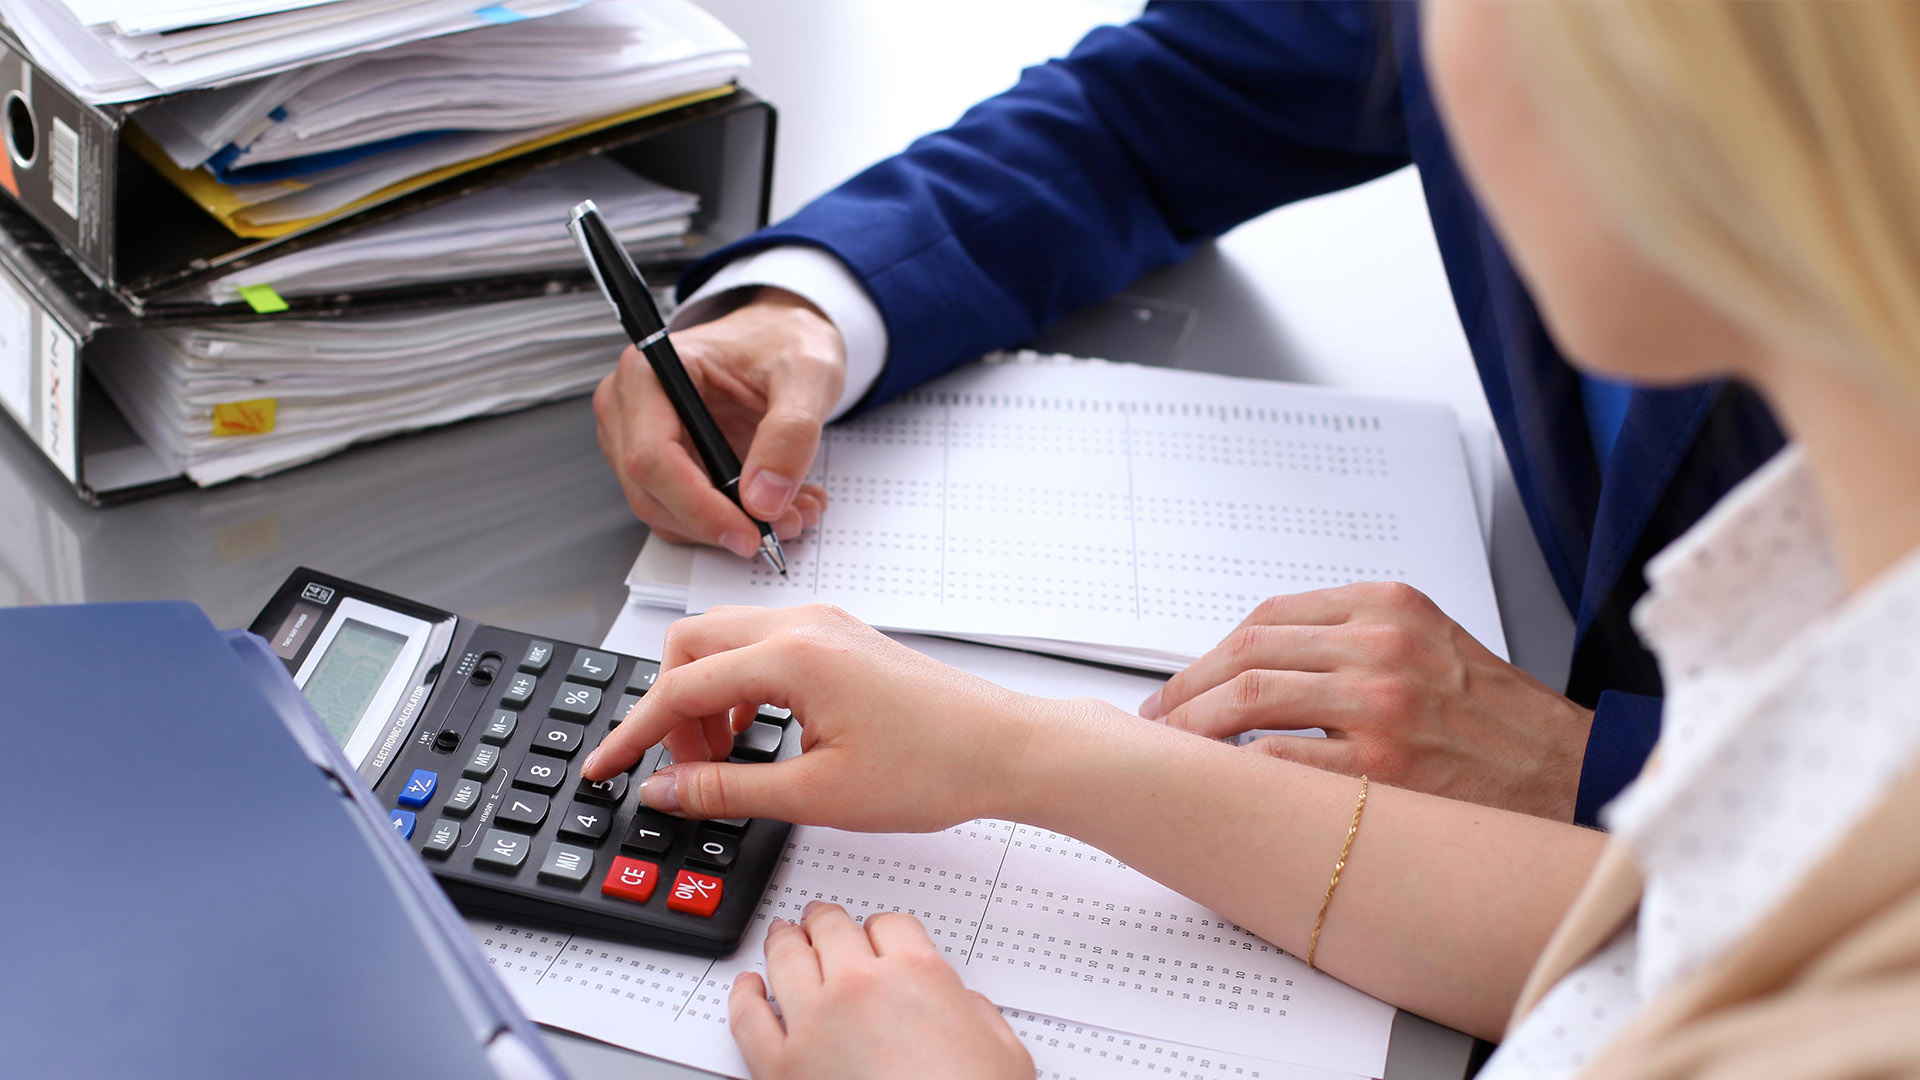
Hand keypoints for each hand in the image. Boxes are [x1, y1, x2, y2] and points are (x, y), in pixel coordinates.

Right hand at [580, 605, 1052, 830]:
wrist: (1004, 748)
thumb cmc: (933, 766)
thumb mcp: (817, 795)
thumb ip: (727, 791)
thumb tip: (667, 789)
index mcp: (791, 655)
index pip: (679, 687)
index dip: (633, 734)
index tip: (606, 768)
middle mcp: (802, 624)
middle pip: (690, 645)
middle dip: (669, 707)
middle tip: (682, 768)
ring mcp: (822, 625)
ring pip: (724, 642)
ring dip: (705, 697)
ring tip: (725, 761)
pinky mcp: (837, 638)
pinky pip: (760, 647)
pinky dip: (739, 688)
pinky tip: (757, 737)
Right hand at [593, 288, 842, 557]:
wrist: (782, 339)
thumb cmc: (783, 341)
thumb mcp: (807, 375)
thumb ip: (790, 433)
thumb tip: (763, 499)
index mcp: (650, 371)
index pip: (652, 457)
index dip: (699, 506)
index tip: (749, 531)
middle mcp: (630, 406)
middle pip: (651, 494)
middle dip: (719, 523)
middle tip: (783, 525)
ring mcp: (638, 438)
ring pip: (666, 513)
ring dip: (729, 527)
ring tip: (793, 509)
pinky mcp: (660, 464)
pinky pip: (684, 512)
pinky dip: (729, 522)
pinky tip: (777, 505)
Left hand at [729, 903, 1030, 1079]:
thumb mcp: (1005, 1053)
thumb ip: (979, 1015)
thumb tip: (965, 1008)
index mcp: (917, 974)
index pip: (890, 924)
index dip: (883, 928)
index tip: (878, 935)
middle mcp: (859, 987)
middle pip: (832, 929)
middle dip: (827, 921)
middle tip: (822, 920)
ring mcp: (813, 1023)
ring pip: (786, 958)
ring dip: (785, 941)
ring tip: (784, 936)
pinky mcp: (779, 1067)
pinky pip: (748, 1017)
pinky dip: (743, 995)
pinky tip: (748, 988)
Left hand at [1140, 581, 1593, 820]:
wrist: (1574, 775)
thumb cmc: (1500, 722)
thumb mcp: (1433, 646)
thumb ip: (1356, 641)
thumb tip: (1259, 667)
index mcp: (1391, 606)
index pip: (1269, 617)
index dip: (1212, 652)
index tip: (1185, 681)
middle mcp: (1383, 645)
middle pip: (1248, 654)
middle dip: (1188, 688)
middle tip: (1162, 718)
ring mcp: (1381, 706)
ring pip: (1249, 700)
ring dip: (1194, 726)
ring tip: (1175, 748)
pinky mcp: (1383, 769)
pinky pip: (1276, 762)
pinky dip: (1233, 770)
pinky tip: (1219, 782)